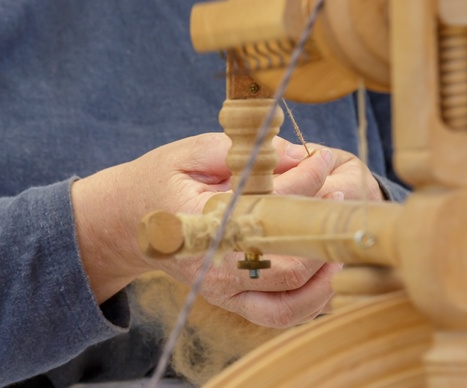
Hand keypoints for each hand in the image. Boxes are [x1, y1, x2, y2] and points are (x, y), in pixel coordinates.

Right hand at [70, 133, 376, 326]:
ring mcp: (221, 290)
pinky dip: (311, 300)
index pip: (264, 208)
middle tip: (338, 202)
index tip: (323, 159)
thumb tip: (296, 154)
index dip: (303, 183)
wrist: (128, 223)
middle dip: (320, 235)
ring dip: (324, 274)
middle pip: (284, 266)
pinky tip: (327, 271)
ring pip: (288, 301)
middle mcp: (210, 266)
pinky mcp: (230, 301)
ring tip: (338, 239)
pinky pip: (280, 315)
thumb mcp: (191, 152)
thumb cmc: (161, 181)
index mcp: (196, 223)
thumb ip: (241, 150)